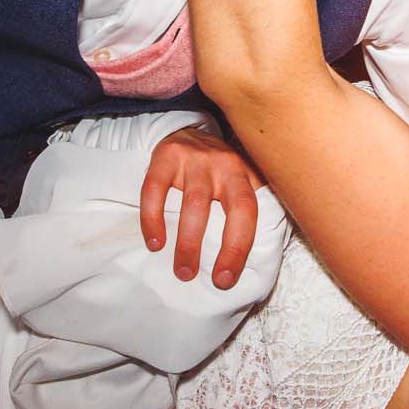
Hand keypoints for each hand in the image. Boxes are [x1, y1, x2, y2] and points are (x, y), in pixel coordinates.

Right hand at [140, 123, 262, 288]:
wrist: (186, 130)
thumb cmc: (215, 171)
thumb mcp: (238, 182)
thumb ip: (247, 209)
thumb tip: (254, 259)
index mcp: (244, 175)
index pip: (248, 212)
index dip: (239, 247)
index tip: (225, 278)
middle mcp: (223, 164)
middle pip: (229, 207)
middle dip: (219, 248)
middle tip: (202, 277)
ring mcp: (194, 158)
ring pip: (194, 203)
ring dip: (187, 242)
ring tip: (182, 271)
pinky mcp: (165, 156)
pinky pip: (155, 190)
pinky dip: (153, 219)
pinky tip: (154, 242)